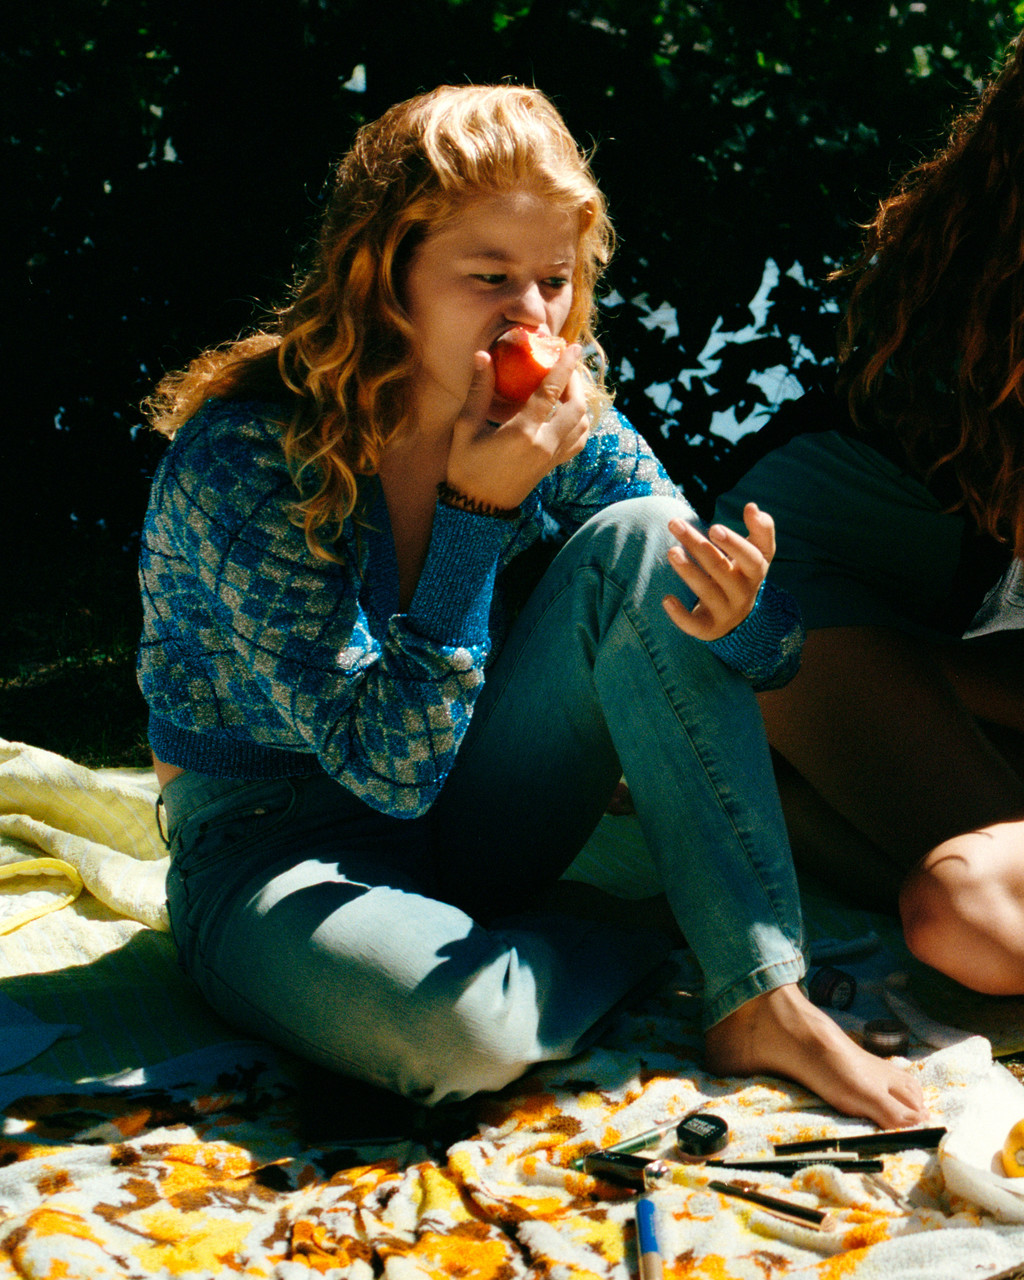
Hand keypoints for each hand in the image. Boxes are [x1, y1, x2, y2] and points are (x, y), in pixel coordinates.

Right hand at [445, 344, 589, 508]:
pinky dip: (581, 424)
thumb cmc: (466, 466)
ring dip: (581, 402)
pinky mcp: (552, 466)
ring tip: (569, 386)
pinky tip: (569, 414)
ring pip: (582, 425)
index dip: (565, 366)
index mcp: (522, 432)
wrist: (477, 507)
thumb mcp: (466, 427)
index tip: (572, 347)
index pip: (552, 392)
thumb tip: (483, 355)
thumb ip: (478, 391)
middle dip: (576, 382)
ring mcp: (551, 457)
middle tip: (568, 365)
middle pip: (577, 407)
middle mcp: (544, 445)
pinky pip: (578, 442)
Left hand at [661, 502, 774, 640]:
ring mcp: (726, 612)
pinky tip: (666, 599)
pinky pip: (695, 625)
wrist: (738, 617)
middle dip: (698, 546)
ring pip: (707, 592)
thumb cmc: (742, 574)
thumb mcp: (756, 553)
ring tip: (671, 551)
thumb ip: (760, 529)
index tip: (713, 527)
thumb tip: (752, 507)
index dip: (734, 543)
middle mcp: (743, 592)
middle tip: (676, 524)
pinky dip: (680, 615)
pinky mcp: (709, 628)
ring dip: (688, 571)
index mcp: (755, 571)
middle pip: (721, 568)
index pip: (751, 557)